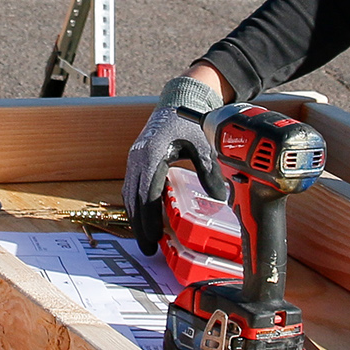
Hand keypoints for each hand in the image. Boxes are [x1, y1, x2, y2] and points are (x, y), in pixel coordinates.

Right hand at [124, 73, 223, 252]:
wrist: (177, 101)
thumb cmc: (188, 122)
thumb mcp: (202, 144)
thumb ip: (209, 170)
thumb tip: (220, 196)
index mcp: (152, 156)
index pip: (148, 195)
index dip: (149, 219)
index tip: (154, 238)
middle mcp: (138, 159)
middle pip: (134, 199)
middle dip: (140, 226)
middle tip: (147, 248)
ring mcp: (134, 159)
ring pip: (130, 194)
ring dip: (136, 218)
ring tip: (145, 239)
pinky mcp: (136, 159)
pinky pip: (132, 187)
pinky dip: (136, 205)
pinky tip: (143, 218)